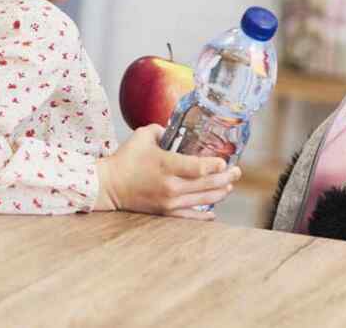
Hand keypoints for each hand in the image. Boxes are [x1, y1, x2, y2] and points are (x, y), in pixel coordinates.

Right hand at [95, 124, 240, 218]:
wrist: (108, 186)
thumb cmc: (125, 159)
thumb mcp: (143, 135)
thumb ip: (162, 129)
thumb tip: (175, 129)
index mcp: (166, 165)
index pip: (197, 168)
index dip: (215, 166)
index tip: (225, 162)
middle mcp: (171, 186)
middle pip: (206, 185)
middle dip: (225, 178)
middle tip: (236, 171)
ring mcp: (169, 201)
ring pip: (202, 200)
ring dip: (219, 193)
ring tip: (229, 186)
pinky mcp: (165, 212)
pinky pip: (189, 216)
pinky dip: (203, 215)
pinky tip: (213, 213)